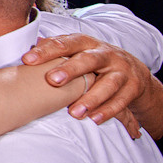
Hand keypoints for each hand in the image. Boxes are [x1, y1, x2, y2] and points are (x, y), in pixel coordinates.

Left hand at [22, 35, 145, 137]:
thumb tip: (31, 48)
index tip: (28, 60)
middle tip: (52, 80)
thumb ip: (57, 50)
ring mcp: (121, 71)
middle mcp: (106, 54)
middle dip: (70, 70)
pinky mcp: (132, 88)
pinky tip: (94, 119)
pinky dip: (108, 110)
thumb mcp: (78, 52)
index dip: (47, 50)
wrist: (134, 71)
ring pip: (108, 84)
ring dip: (91, 98)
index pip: (66, 43)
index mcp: (87, 43)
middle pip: (88, 60)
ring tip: (75, 112)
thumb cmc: (94, 62)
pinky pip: (121, 100)